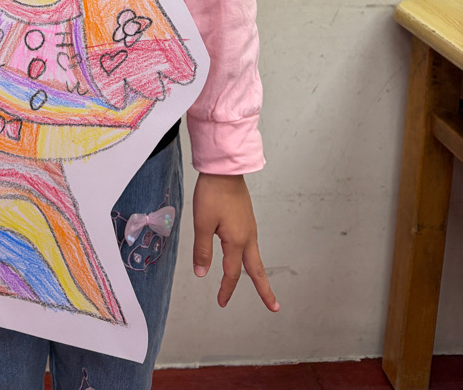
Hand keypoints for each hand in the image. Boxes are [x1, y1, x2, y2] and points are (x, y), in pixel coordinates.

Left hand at [192, 172, 278, 311]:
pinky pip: (251, 245)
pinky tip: (245, 257)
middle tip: (274, 307)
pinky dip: (251, 258)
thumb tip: (202, 274)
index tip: (221, 302)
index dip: (226, 289)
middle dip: (265, 290)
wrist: (224, 169)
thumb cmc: (212, 194)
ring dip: (257, 274)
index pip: (232, 273)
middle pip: (257, 270)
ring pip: (255, 257)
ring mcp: (249, 227)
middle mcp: (248, 236)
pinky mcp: (246, 219)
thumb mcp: (202, 223)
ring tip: (261, 286)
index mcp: (237, 240)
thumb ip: (202, 250)